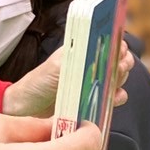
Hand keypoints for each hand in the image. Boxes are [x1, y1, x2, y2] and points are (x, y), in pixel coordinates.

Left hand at [3, 41, 134, 117]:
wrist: (28, 108)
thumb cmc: (38, 82)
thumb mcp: (56, 67)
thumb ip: (76, 60)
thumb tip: (96, 57)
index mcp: (83, 50)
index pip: (109, 41)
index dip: (118, 45)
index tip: (118, 51)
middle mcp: (92, 64)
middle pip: (120, 59)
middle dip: (122, 62)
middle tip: (116, 68)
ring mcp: (95, 82)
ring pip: (120, 77)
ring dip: (120, 79)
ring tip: (111, 84)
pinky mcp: (95, 100)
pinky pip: (115, 98)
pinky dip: (118, 98)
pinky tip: (112, 99)